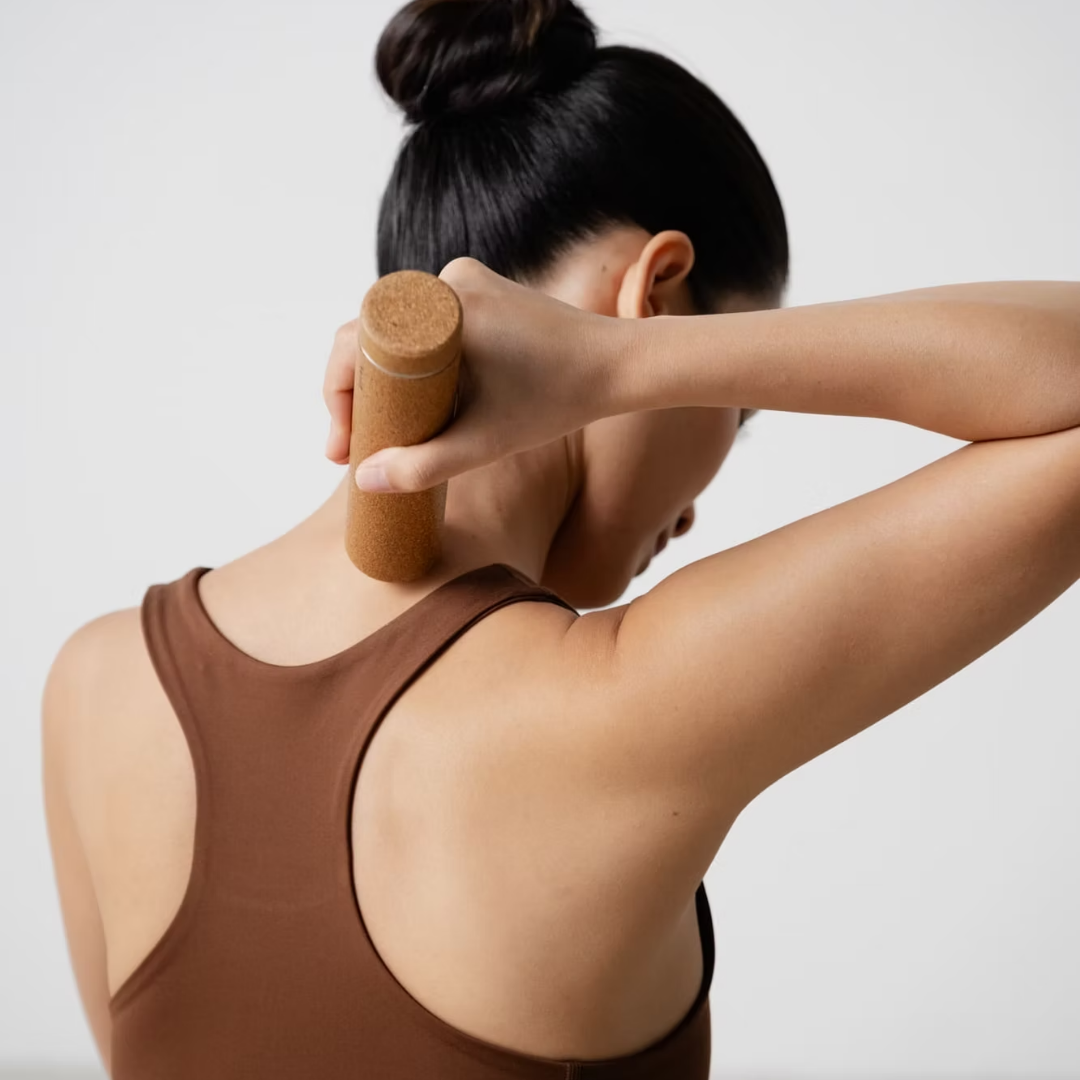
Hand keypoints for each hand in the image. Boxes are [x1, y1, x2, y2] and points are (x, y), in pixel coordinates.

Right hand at [324, 258, 619, 491]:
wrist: (622, 365)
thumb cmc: (559, 401)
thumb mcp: (485, 443)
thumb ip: (423, 466)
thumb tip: (363, 481)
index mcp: (440, 306)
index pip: (354, 338)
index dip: (334, 393)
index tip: (341, 445)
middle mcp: (448, 279)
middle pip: (372, 335)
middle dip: (355, 392)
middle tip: (353, 445)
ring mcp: (468, 280)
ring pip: (400, 333)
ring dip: (383, 376)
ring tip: (377, 430)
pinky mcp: (487, 291)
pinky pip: (431, 326)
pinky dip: (414, 359)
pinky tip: (409, 399)